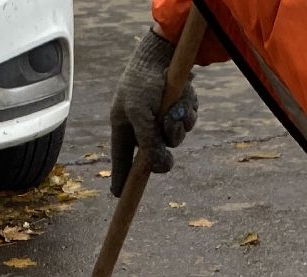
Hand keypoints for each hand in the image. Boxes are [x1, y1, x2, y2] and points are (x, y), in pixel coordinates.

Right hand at [109, 29, 197, 196]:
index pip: (122, 158)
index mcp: (124, 125)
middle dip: (165, 142)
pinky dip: (188, 113)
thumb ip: (147, 143)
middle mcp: (143, 124)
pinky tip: (184, 97)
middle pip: (156, 152)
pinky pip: (188, 123)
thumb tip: (160, 168)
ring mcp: (162, 117)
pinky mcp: (179, 109)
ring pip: (176, 138)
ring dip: (179, 125)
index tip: (118, 194)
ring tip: (175, 106)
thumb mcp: (140, 113)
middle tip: (168, 126)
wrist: (165, 52)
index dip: (121, 176)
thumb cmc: (143, 81)